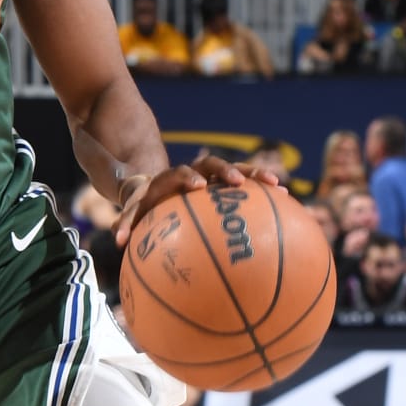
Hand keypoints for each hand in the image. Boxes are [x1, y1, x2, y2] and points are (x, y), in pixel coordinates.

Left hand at [114, 151, 284, 248]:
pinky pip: (244, 181)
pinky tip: (287, 197)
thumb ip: (127, 223)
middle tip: (237, 182)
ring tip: (275, 183)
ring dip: (250, 174)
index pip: (174, 174)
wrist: (152, 186)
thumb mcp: (135, 211)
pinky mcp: (220, 181)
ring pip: (229, 170)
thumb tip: (117, 240)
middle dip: (223, 171)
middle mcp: (187, 174)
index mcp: (165, 181)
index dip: (184, 179)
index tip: (197, 187)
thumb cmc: (144, 205)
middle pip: (206, 165)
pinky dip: (261, 186)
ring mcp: (206, 176)